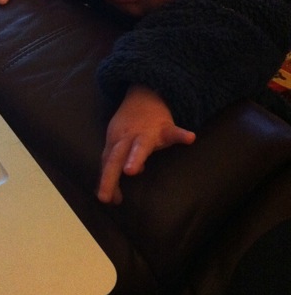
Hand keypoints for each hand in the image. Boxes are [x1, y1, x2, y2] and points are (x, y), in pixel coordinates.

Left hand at [97, 85, 195, 204]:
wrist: (144, 94)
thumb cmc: (129, 126)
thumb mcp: (117, 142)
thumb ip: (114, 167)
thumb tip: (113, 197)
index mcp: (115, 142)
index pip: (107, 164)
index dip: (106, 181)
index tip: (107, 199)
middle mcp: (127, 138)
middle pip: (115, 157)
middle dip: (110, 174)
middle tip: (104, 195)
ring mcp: (146, 132)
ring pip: (140, 145)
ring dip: (136, 157)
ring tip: (133, 170)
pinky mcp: (165, 127)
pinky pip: (174, 132)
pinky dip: (181, 135)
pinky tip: (190, 138)